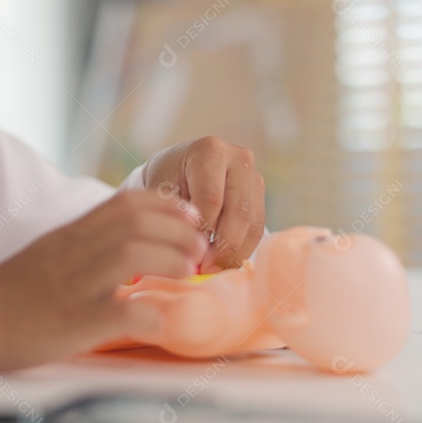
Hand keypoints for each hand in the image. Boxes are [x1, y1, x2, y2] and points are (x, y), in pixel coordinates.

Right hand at [0, 190, 206, 368]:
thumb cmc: (14, 289)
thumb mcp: (52, 250)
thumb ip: (87, 241)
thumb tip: (130, 241)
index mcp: (72, 234)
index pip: (124, 203)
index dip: (165, 204)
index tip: (190, 214)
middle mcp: (75, 251)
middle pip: (134, 222)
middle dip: (177, 230)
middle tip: (200, 247)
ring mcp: (74, 284)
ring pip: (129, 254)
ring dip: (169, 259)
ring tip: (189, 272)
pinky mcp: (74, 319)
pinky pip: (118, 311)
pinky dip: (148, 314)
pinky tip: (162, 319)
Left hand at [142, 136, 265, 272]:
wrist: (175, 171)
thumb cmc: (163, 182)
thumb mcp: (161, 194)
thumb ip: (176, 218)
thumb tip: (197, 254)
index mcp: (209, 151)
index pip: (212, 199)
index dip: (203, 232)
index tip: (191, 257)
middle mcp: (238, 158)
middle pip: (239, 212)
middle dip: (223, 247)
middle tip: (206, 270)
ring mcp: (254, 175)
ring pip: (253, 223)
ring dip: (235, 252)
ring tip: (213, 270)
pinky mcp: (260, 195)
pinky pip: (257, 229)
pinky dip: (242, 249)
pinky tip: (223, 263)